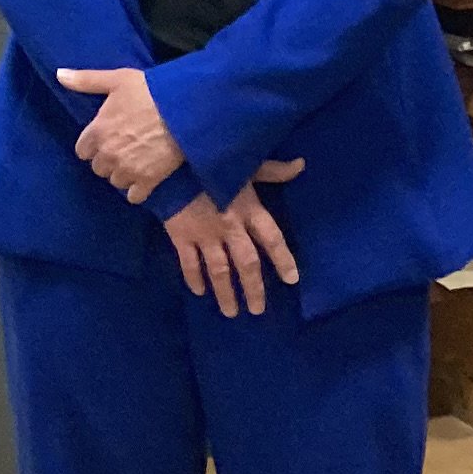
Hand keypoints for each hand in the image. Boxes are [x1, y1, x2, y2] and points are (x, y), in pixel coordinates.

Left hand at [58, 65, 181, 197]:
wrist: (184, 109)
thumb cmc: (150, 92)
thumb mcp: (117, 80)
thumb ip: (86, 81)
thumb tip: (59, 74)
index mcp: (97, 131)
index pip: (82, 151)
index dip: (93, 145)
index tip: (105, 139)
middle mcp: (108, 153)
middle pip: (98, 168)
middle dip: (108, 160)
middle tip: (124, 148)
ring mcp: (127, 169)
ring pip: (116, 181)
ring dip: (123, 174)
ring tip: (137, 161)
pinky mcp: (147, 180)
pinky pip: (134, 196)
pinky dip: (138, 190)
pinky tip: (145, 178)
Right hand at [164, 160, 306, 316]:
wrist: (171, 160)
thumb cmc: (213, 162)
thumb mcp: (246, 164)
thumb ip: (274, 170)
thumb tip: (301, 165)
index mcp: (249, 209)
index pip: (272, 238)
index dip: (283, 259)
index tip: (291, 279)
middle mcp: (230, 226)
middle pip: (246, 263)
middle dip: (253, 288)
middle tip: (257, 310)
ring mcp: (205, 234)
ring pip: (218, 270)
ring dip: (225, 293)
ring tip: (231, 312)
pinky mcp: (181, 236)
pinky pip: (188, 263)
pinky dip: (194, 278)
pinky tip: (199, 292)